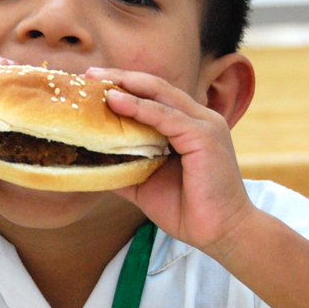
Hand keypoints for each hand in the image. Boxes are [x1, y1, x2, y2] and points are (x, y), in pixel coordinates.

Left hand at [86, 67, 255, 254]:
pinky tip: (117, 101)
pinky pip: (167, 117)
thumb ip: (125, 167)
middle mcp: (198, 118)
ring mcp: (204, 125)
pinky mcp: (205, 136)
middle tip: (89, 74)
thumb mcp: (146, 183)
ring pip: (160, 95)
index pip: (154, 96)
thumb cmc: (187, 209)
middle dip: (121, 78)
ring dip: (127, 86)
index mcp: (188, 125)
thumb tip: (91, 161)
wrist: (219, 232)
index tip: (92, 83)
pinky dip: (140, 108)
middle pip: (155, 88)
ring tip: (97, 82)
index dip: (125, 86)